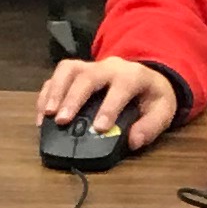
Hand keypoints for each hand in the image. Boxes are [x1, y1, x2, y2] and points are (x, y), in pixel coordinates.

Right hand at [38, 56, 183, 148]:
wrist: (146, 76)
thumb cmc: (152, 96)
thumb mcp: (163, 110)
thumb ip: (151, 126)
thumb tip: (133, 140)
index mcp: (132, 75)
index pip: (120, 87)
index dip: (109, 107)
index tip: (99, 128)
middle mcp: (108, 67)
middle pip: (87, 76)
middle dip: (73, 98)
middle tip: (62, 120)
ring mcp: (90, 66)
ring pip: (68, 70)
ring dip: (55, 92)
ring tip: (48, 115)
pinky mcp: (76, 71)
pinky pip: (57, 76)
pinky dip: (47, 94)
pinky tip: (43, 114)